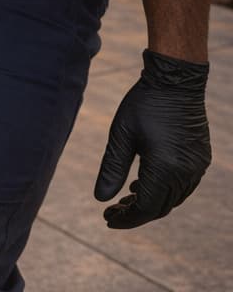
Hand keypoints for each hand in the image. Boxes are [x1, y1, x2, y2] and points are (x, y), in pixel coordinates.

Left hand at [93, 48, 210, 228]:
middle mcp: (186, 173)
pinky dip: (163, 191)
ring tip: (124, 200)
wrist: (175, 82)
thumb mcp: (120, 136)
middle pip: (160, 207)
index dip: (126, 218)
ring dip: (150, 203)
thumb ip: (111, 169)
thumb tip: (100, 199)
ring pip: (173, 198)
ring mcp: (197, 167)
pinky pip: (183, 186)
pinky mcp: (200, 159)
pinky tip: (143, 184)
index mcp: (165, 169)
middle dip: (135, 213)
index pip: (146, 209)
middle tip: (111, 212)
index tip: (106, 219)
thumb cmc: (143, 105)